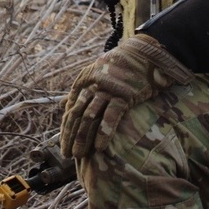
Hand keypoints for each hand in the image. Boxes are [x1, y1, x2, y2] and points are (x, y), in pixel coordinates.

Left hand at [60, 34, 192, 158]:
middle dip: (70, 136)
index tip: (62, 144)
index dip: (65, 128)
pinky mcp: (123, 94)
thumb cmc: (122, 67)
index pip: (70, 108)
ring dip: (82, 137)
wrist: (145, 53)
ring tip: (78, 155)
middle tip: (66, 154)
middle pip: (76, 114)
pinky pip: (111, 116)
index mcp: (84, 80)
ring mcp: (107, 89)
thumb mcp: (97, 74)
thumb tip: (63, 104)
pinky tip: (99, 147)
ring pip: (89, 116)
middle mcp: (92, 84)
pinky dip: (104, 132)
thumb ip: (81, 90)